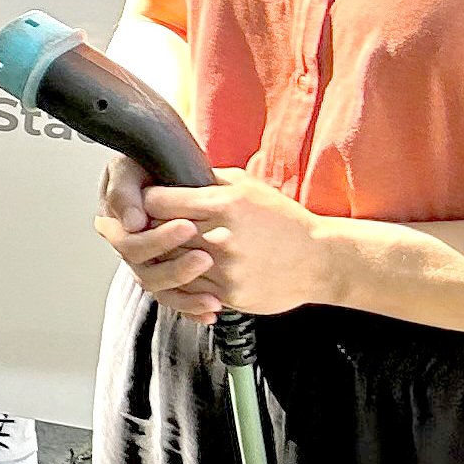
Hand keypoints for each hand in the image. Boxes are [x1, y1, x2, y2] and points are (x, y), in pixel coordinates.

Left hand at [95, 166, 338, 320]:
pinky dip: (182, 279)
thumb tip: (169, 169)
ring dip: (162, 257)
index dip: (146, 200)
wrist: (320, 260)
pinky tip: (185, 270)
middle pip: (158, 234)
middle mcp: (220, 237)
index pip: (157, 202)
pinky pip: (189, 289)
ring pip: (169, 264)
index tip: (146, 201)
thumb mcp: (247, 186)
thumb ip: (206, 178)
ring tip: (162, 248)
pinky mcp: (229, 293)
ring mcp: (224, 269)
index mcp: (223, 204)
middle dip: (149, 230)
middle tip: (142, 227)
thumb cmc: (282, 219)